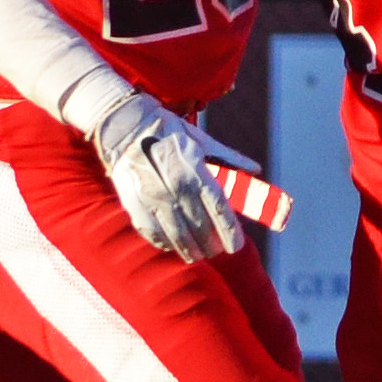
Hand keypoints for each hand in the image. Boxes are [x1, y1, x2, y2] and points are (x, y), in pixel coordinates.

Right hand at [88, 93, 255, 262]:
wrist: (125, 126)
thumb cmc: (169, 133)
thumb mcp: (202, 141)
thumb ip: (229, 158)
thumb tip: (256, 169)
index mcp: (195, 171)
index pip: (219, 209)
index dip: (229, 232)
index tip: (235, 246)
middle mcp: (175, 187)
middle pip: (200, 227)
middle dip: (210, 244)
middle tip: (216, 251)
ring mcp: (153, 198)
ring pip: (177, 236)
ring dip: (190, 250)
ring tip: (197, 255)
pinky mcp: (134, 204)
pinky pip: (153, 233)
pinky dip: (165, 243)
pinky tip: (173, 246)